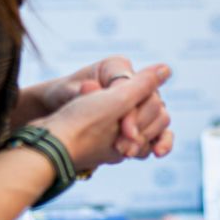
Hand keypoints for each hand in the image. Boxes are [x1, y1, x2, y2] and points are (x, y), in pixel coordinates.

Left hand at [23, 56, 168, 157]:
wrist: (58, 118)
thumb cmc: (62, 97)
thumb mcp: (70, 92)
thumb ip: (87, 90)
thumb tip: (96, 85)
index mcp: (117, 66)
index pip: (134, 87)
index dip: (132, 111)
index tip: (124, 131)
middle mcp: (132, 82)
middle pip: (152, 102)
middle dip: (140, 126)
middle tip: (122, 147)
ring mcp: (139, 102)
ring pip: (160, 117)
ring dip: (149, 136)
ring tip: (130, 153)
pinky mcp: (140, 121)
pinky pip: (160, 131)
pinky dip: (161, 141)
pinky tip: (157, 153)